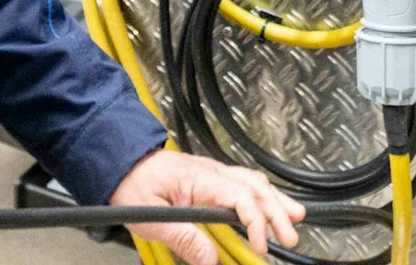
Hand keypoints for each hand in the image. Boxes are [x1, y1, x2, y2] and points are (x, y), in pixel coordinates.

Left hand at [110, 150, 303, 264]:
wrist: (120, 161)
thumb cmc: (132, 183)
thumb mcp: (150, 217)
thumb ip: (182, 239)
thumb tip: (210, 260)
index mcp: (200, 178)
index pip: (241, 198)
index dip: (256, 222)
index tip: (261, 245)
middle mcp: (212, 171)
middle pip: (256, 188)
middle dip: (278, 212)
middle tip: (291, 236)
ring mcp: (213, 172)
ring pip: (254, 182)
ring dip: (276, 200)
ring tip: (294, 217)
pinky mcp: (210, 177)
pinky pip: (245, 182)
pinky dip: (263, 194)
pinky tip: (270, 203)